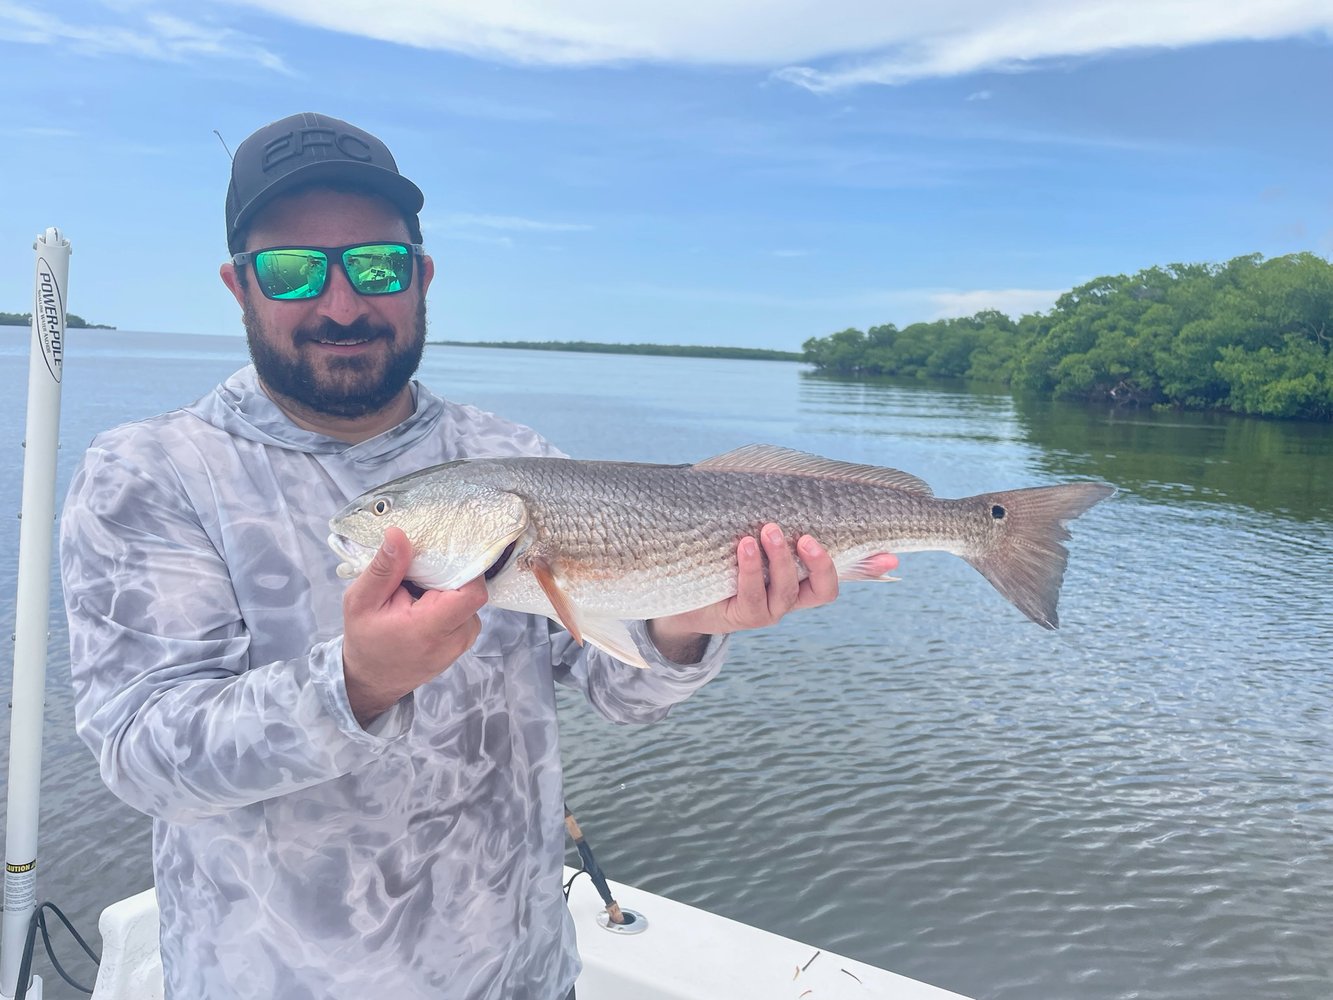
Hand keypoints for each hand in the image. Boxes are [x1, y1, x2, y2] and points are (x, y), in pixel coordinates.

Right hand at [341, 526, 487, 725]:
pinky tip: (425, 603)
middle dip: (451, 575)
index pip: (472, 593)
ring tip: (419, 590)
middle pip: (473, 593)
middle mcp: (454, 640)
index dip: (465, 569)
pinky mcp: (463, 643)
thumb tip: (398, 534)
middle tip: (422, 571)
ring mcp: (462, 644)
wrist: (371, 680)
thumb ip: (384, 569)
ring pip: (470, 601)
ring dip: (449, 590)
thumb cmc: (365, 639)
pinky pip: (467, 612)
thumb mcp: (361, 601)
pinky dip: (450, 602)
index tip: (443, 554)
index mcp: (429, 629)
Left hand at [647, 525, 897, 661]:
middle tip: (804, 537)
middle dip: (818, 563)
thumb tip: (776, 480)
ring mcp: (769, 611)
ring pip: (786, 591)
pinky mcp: (745, 617)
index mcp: (801, 579)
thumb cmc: (724, 558)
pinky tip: (744, 547)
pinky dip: (750, 569)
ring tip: (768, 531)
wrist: (687, 593)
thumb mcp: (752, 536)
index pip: (836, 575)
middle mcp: (790, 598)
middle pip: (822, 589)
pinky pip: (753, 596)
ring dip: (780, 560)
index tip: (881, 556)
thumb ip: (770, 520)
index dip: (864, 570)